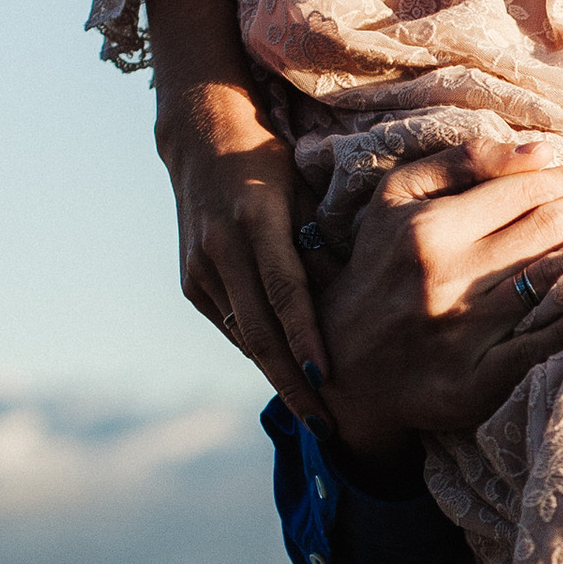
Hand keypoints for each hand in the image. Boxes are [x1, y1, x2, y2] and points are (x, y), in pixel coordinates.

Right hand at [147, 0, 329, 419]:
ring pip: (246, 338)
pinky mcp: (190, 282)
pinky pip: (234, 328)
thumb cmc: (275, 158)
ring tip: (318, 418)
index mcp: (254, 220)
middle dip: (294, 385)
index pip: (286, 291)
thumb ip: (329, 238)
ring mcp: (199, 269)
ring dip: (280, 379)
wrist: (201, 136)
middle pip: (260, 333)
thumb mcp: (304, 189)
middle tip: (329, 427)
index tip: (330, 381)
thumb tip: (372, 287)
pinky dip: (265, 355)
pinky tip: (294, 383)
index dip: (306, 340)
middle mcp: (221, 248)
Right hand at [313, 143, 562, 481]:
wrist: (344, 361)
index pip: (524, 192)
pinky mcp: (475, 384)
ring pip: (553, 282)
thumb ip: (464, 162)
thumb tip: (544, 149)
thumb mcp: (398, 197)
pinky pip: (544, 345)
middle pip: (547, 232)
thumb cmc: (381, 264)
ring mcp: (460, 335)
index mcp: (426, 228)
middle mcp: (444, 279)